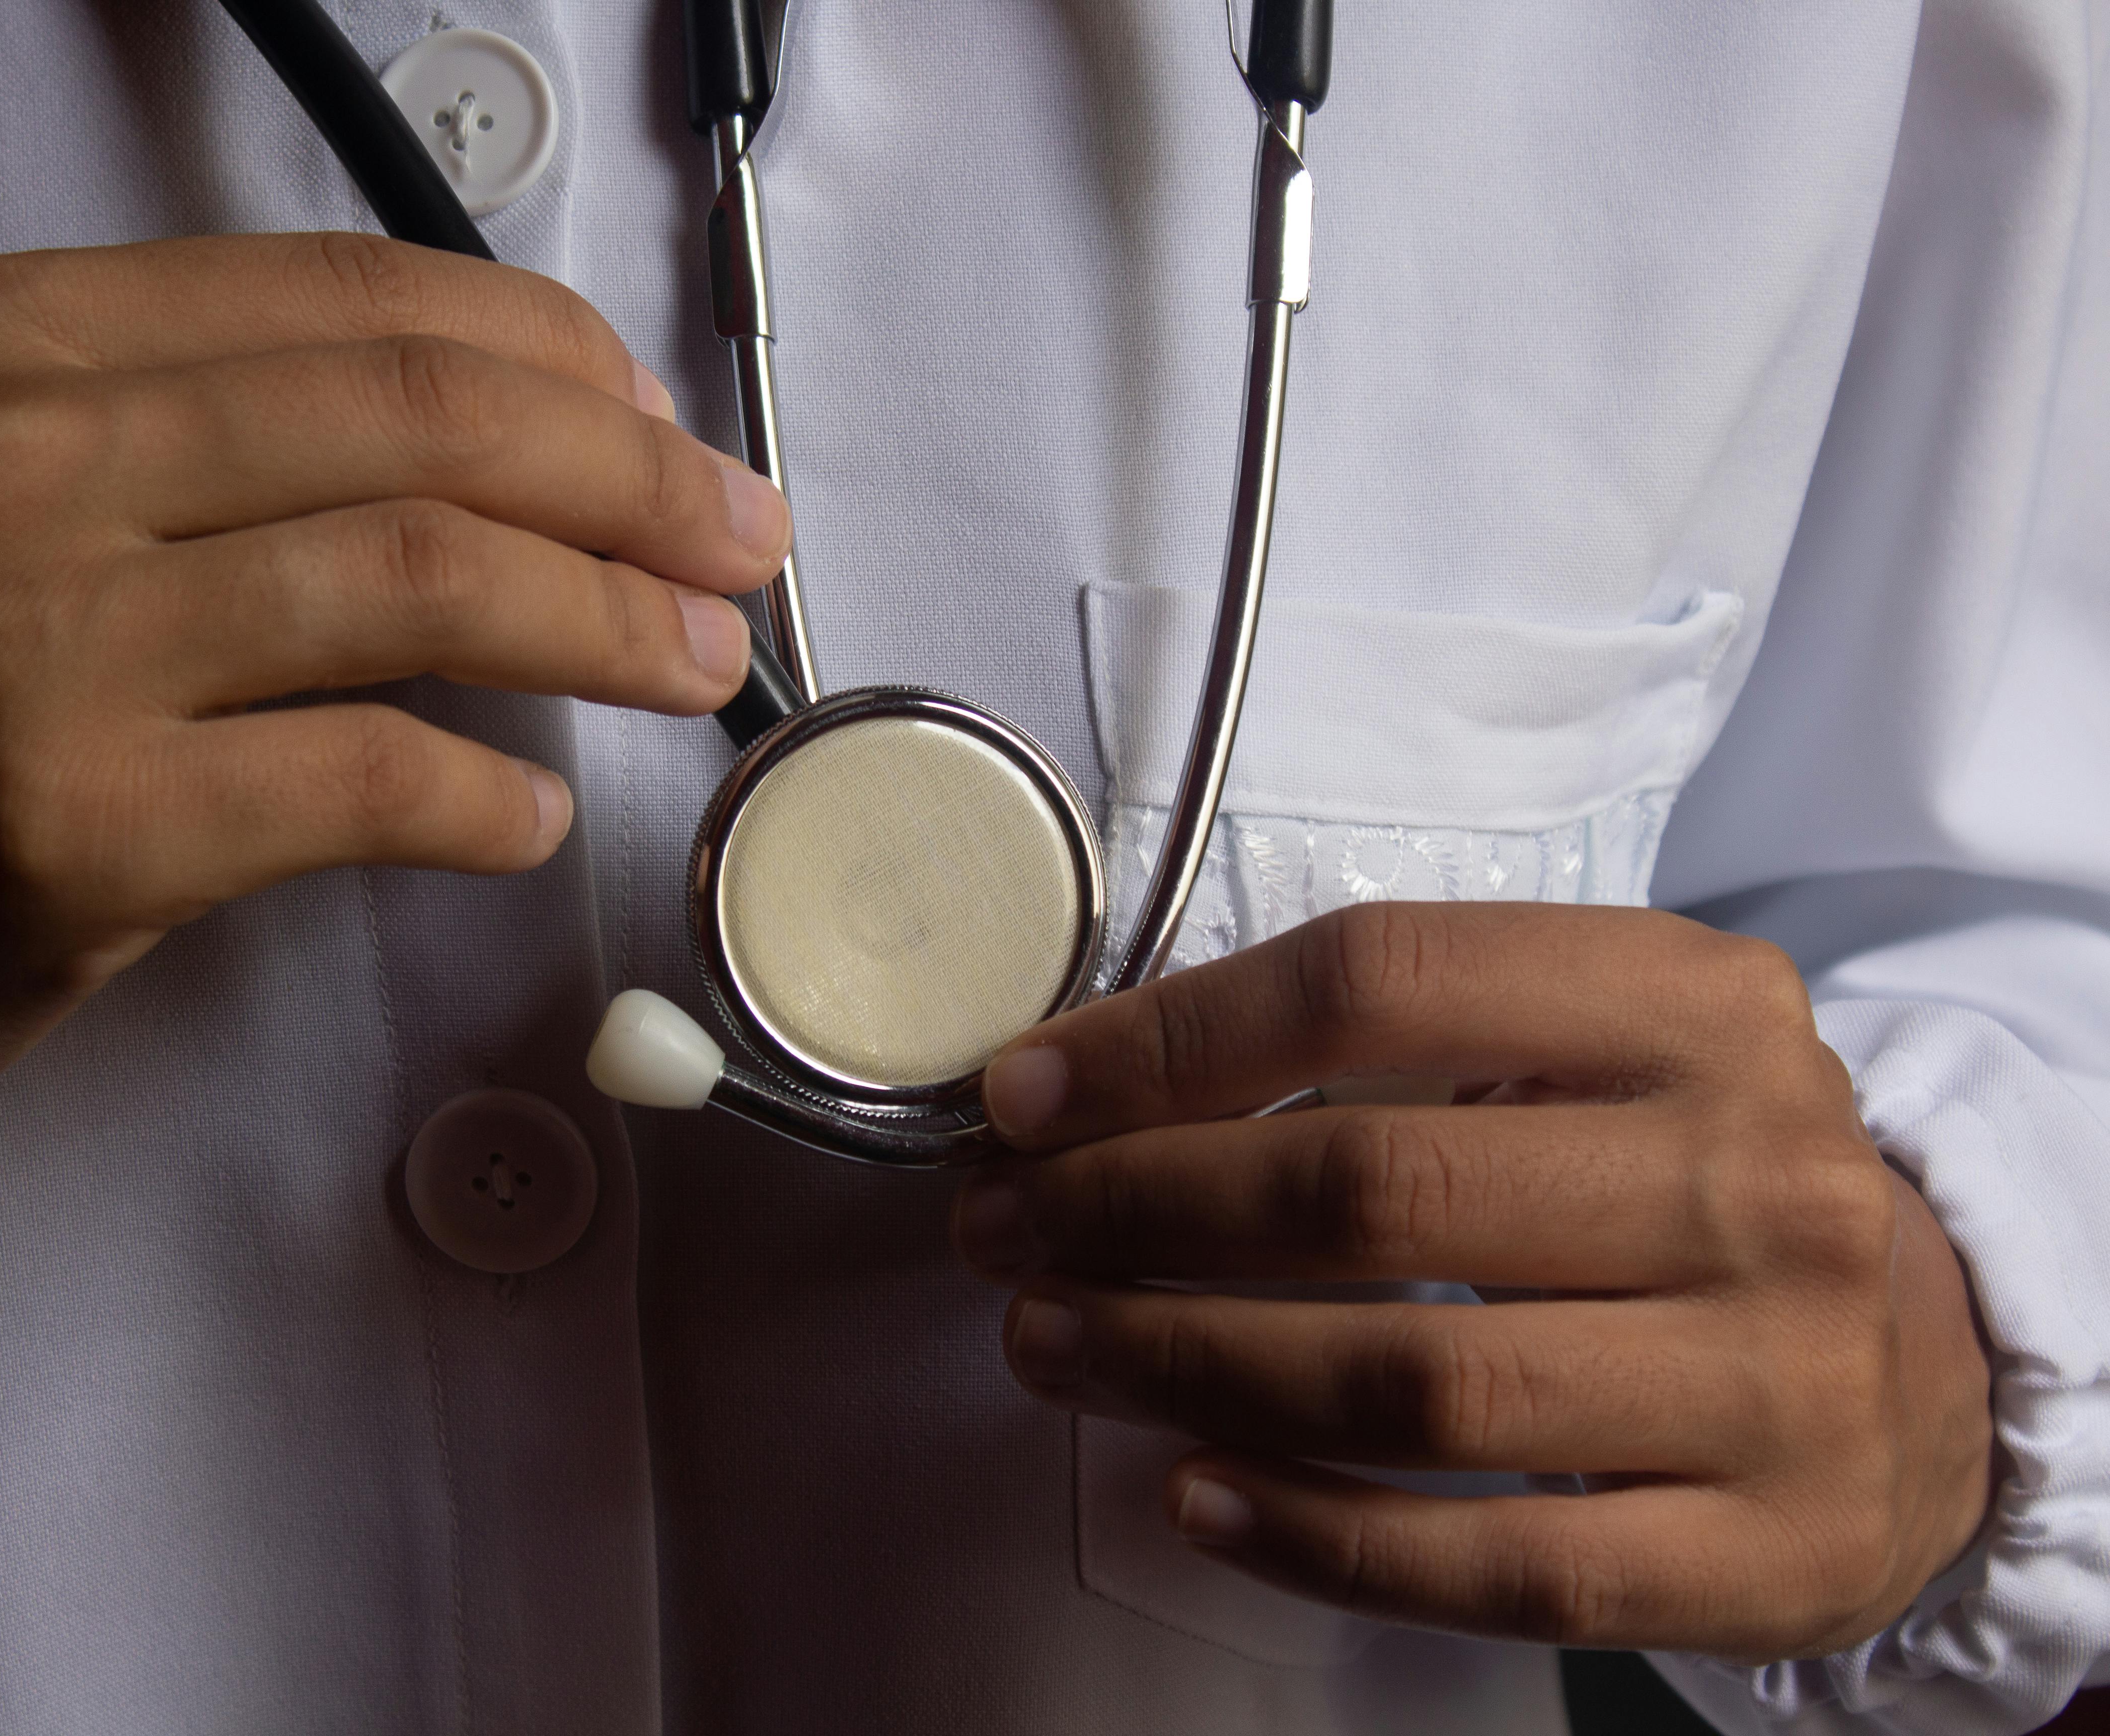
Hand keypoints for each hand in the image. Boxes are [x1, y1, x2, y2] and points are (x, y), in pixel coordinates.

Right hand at [0, 234, 787, 1194]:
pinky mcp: (68, 825)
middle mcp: (10, 459)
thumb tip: (535, 444)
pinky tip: (529, 815)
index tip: (663, 425)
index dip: (556, 356)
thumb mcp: (8, 495)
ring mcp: (33, 643)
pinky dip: (486, 798)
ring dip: (605, 622)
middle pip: (418, 423)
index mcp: (4, 340)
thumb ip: (224, 441)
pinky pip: (363, 777)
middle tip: (742, 543)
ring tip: (699, 667)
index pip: (354, 301)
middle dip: (630, 480)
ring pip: (418, 577)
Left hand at [953, 902, 1993, 1661]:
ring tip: (1053, 1345)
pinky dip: (1315, 1535)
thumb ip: (1383, 1050)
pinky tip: (1193, 1493)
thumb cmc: (1690, 1186)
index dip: (1171, 1040)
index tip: (1026, 1094)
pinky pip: (1495, 1563)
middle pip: (1372, 1189)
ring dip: (1186, 1364)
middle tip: (1005, 1230)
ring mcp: (1775, 1378)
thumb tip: (1088, 1090)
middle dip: (1138, 1209)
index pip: (1379, 981)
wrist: (1927, 1367)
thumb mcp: (1592, 1053)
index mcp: (1694, 1006)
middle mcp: (1752, 1178)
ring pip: (1414, 1383)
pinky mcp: (1761, 1551)